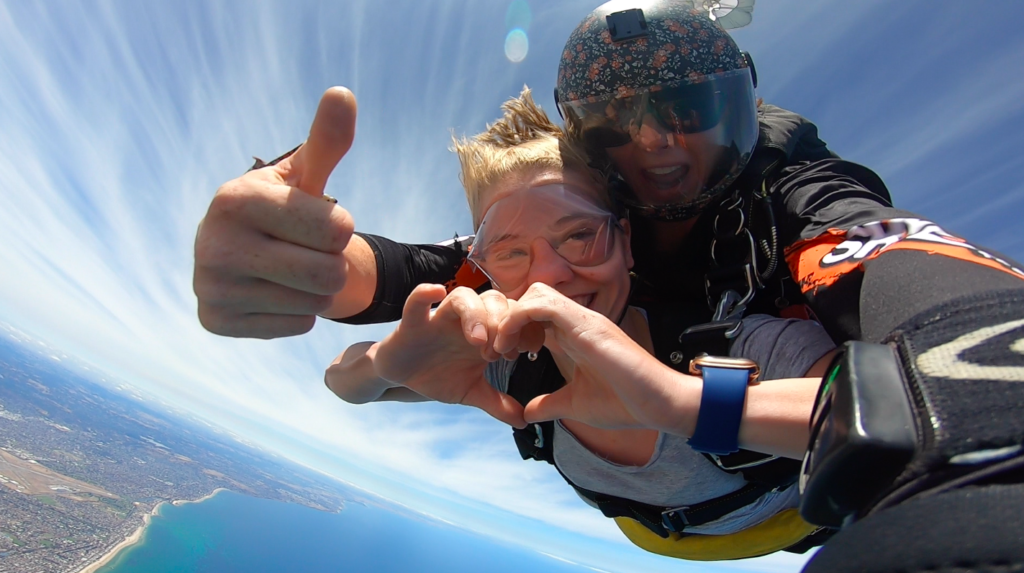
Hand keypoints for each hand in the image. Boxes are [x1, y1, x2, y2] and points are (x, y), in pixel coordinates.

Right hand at [194, 87, 357, 337]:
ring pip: (314, 302)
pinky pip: (296, 326)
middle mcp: (213, 242)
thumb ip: (327, 140)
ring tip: (292, 270)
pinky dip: (297, 313)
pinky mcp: (215, 320)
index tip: (317, 221)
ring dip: (317, 290)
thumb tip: (342, 93)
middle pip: (327, 273)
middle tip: (309, 251)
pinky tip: (275, 293)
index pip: (335, 230)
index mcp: (236, 198)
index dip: (339, 228)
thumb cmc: (285, 209)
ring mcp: (210, 285)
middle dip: (332, 263)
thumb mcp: (307, 176)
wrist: (244, 252)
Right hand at [373, 285, 526, 427]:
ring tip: (479, 341)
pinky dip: (425, 293)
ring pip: (463, 296)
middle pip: (493, 299)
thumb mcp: (471, 391)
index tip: (528, 351)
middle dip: (502, 323)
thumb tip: (524, 421)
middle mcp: (466, 320)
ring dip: (475, 314)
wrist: (401, 376)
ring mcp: (440, 317)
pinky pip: (417, 300)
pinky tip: (436, 292)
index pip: (514, 314)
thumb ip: (497, 403)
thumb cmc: (438, 375)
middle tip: (500, 353)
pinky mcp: (413, 322)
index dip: (526, 327)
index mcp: (485, 332)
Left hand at [494, 283, 697, 431]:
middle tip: (497, 351)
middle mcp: (575, 321)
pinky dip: (519, 318)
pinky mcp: (585, 323)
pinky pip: (541, 303)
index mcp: (572, 335)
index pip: (533, 314)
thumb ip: (550, 404)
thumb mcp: (574, 404)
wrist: (656, 405)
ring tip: (503, 348)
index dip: (511, 330)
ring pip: (534, 293)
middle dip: (506, 319)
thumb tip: (527, 413)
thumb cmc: (624, 403)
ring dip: (511, 317)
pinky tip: (513, 346)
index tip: (502, 357)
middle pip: (529, 297)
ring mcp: (581, 319)